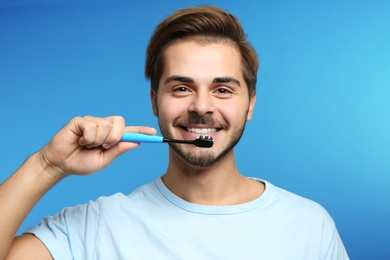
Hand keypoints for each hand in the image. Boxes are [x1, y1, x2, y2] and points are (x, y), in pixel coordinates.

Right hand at [38, 116, 155, 179]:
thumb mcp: (104, 160)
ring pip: (105, 125)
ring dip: (98, 140)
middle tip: (104, 146)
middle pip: (120, 122)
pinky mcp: (80, 121)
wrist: (61, 165)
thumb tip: (136, 142)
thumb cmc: (81, 162)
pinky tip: (80, 141)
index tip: (153, 133)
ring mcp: (92, 122)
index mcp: (111, 137)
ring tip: (87, 145)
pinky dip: (88, 138)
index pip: (129, 132)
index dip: (141, 131)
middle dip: (115, 136)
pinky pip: (91, 126)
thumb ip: (118, 150)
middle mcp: (103, 127)